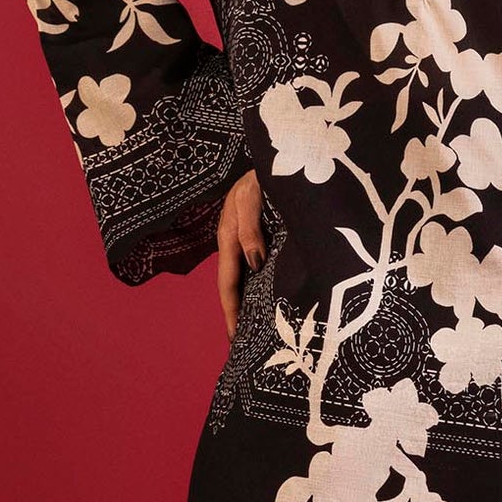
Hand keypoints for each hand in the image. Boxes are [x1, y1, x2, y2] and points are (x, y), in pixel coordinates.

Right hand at [216, 168, 265, 339]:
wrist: (273, 154)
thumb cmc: (260, 173)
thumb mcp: (252, 196)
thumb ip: (251, 228)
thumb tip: (255, 263)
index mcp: (229, 237)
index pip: (228, 284)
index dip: (231, 311)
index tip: (235, 338)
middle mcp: (236, 243)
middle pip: (234, 288)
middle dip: (237, 316)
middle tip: (243, 347)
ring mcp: (247, 241)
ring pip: (245, 280)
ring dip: (247, 304)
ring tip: (254, 331)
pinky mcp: (260, 236)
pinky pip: (257, 268)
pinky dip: (259, 287)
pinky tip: (267, 299)